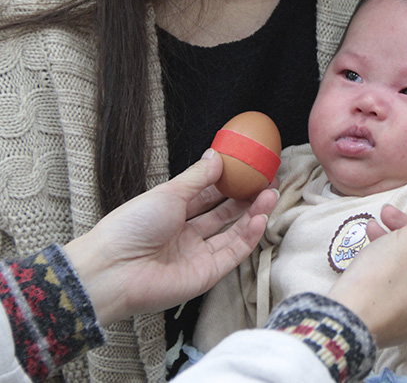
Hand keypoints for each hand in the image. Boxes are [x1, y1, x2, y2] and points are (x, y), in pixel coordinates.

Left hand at [64, 149, 274, 326]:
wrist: (112, 269)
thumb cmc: (131, 227)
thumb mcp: (167, 193)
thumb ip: (197, 177)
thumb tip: (216, 156)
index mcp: (172, 213)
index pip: (208, 195)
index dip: (230, 183)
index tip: (250, 169)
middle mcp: (186, 235)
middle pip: (224, 214)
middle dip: (247, 198)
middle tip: (268, 182)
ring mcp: (197, 255)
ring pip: (233, 232)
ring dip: (253, 214)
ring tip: (271, 195)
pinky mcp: (206, 275)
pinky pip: (233, 253)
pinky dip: (248, 236)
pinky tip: (260, 218)